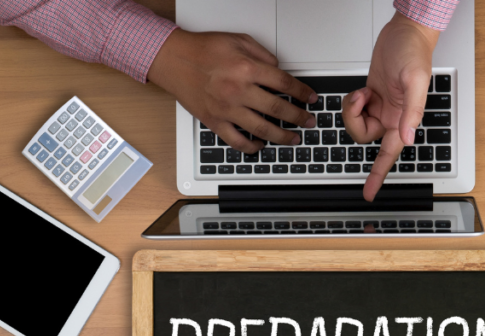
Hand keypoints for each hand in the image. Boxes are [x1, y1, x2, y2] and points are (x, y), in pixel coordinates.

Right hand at [148, 29, 318, 153]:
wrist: (173, 60)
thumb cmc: (202, 49)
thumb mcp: (237, 40)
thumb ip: (262, 54)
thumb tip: (279, 70)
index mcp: (246, 68)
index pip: (284, 83)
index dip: (302, 92)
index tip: (311, 98)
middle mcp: (238, 90)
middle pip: (278, 109)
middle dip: (298, 117)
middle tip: (309, 121)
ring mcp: (227, 109)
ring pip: (262, 129)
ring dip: (282, 136)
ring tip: (293, 139)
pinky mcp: (215, 121)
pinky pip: (237, 141)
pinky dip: (251, 147)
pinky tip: (260, 146)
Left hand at [342, 13, 438, 200]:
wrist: (405, 33)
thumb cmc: (414, 52)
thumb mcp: (415, 80)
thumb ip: (412, 110)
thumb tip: (407, 137)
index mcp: (404, 120)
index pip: (389, 155)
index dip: (378, 175)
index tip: (369, 193)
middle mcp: (392, 118)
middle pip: (363, 137)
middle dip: (354, 121)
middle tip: (360, 100)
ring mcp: (380, 108)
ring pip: (356, 124)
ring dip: (352, 108)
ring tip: (363, 91)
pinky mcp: (370, 97)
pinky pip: (354, 109)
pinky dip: (352, 100)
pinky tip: (363, 89)